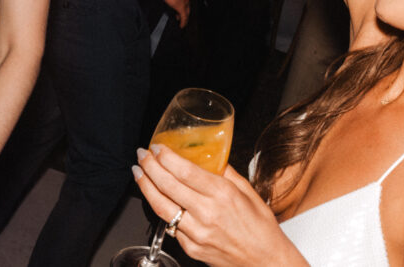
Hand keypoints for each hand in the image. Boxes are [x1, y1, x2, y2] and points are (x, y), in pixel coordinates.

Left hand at [134, 145, 305, 266]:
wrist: (264, 261)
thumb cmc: (260, 227)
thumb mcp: (248, 191)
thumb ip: (227, 173)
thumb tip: (210, 157)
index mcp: (223, 194)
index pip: (185, 171)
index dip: (167, 158)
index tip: (158, 147)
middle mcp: (207, 213)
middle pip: (168, 186)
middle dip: (150, 167)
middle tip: (142, 155)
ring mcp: (196, 233)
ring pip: (161, 207)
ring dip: (146, 188)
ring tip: (138, 173)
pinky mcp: (191, 248)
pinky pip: (170, 226)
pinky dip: (161, 210)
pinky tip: (156, 198)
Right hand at [156, 0, 190, 27]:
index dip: (183, 2)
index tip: (179, 4)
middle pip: (188, 4)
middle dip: (184, 10)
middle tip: (180, 15)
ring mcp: (185, 1)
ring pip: (187, 11)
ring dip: (184, 16)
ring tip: (180, 20)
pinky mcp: (182, 8)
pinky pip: (184, 17)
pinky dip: (183, 22)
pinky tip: (181, 26)